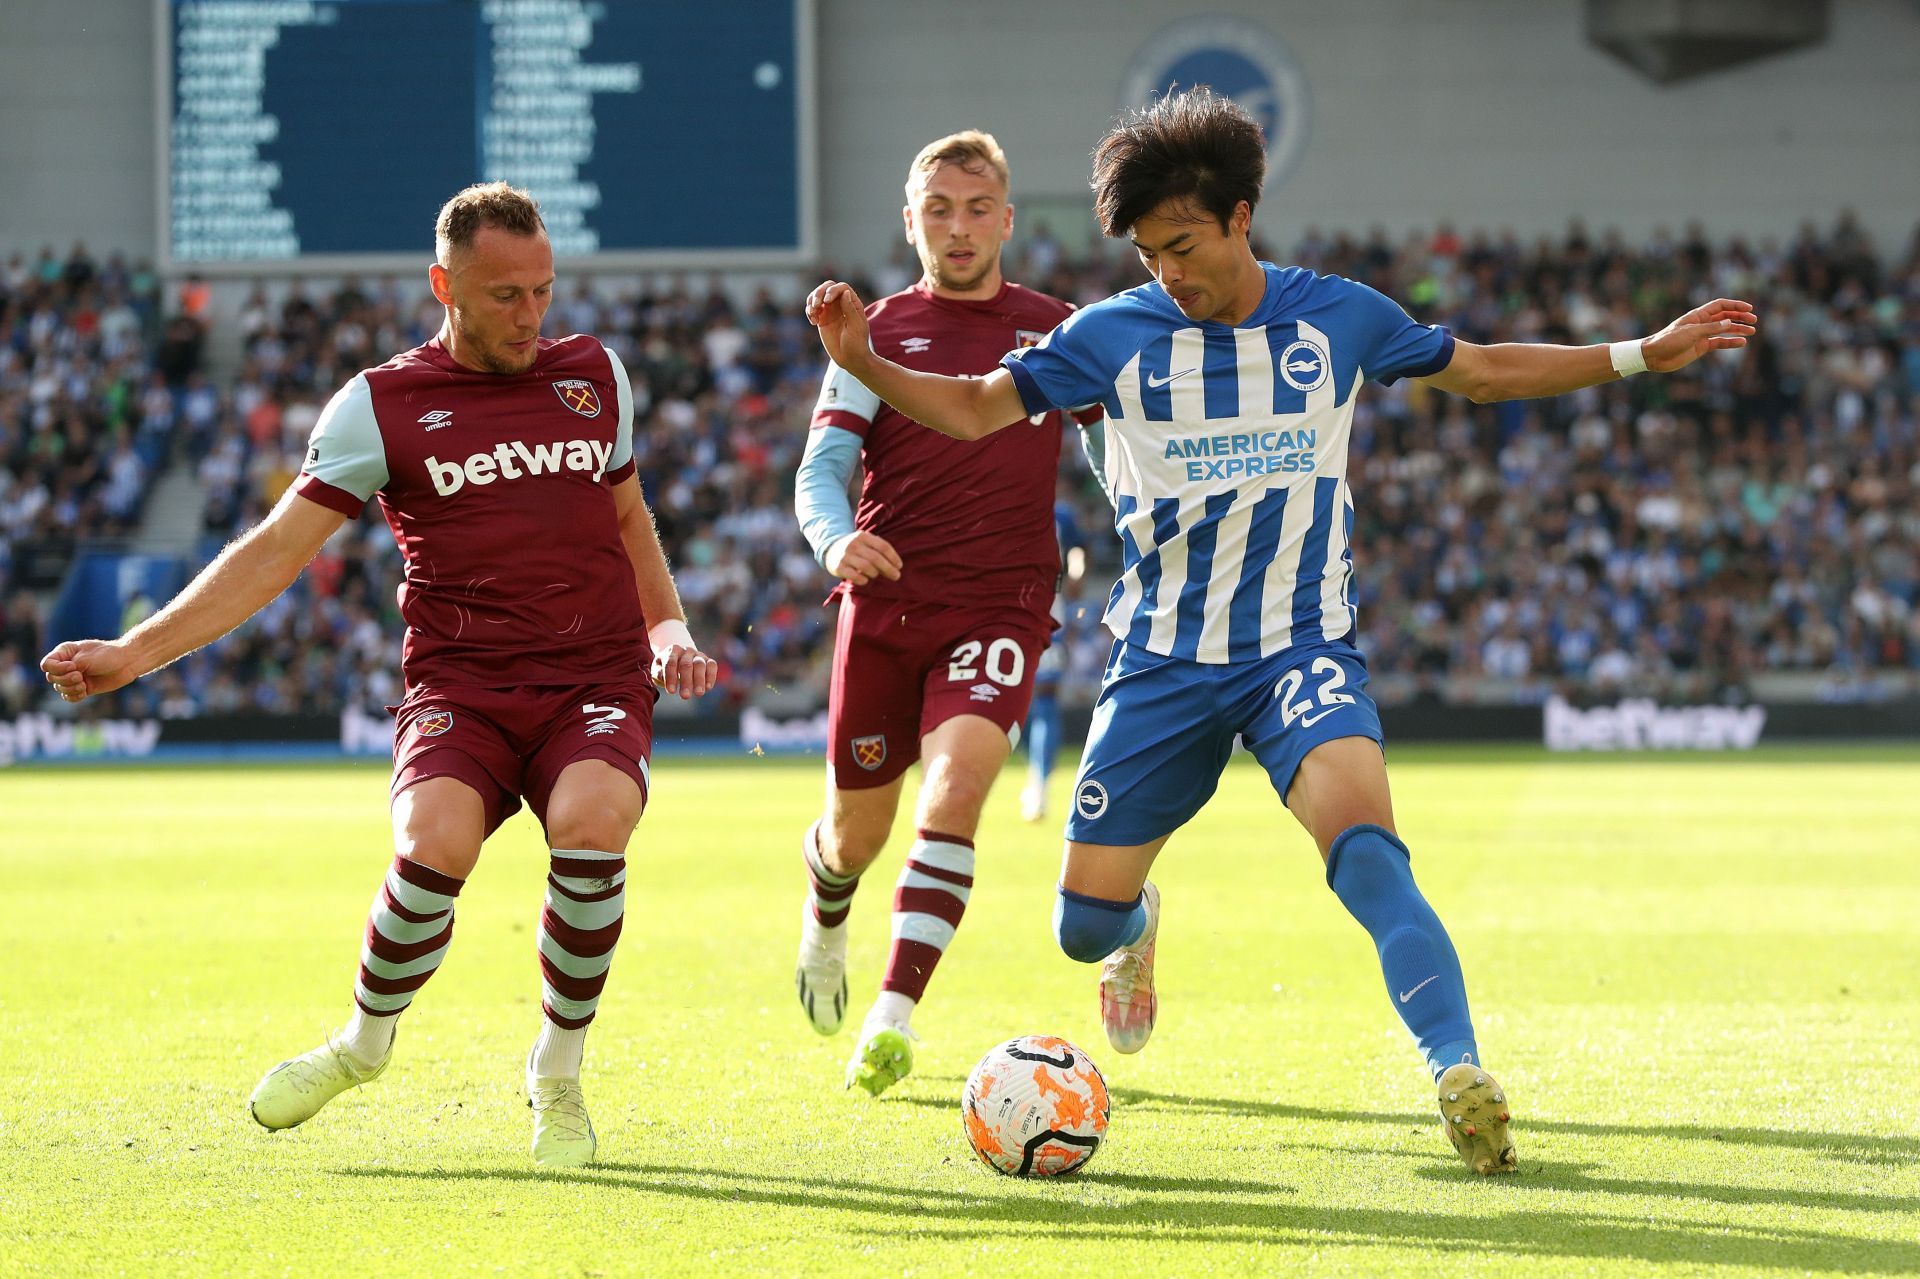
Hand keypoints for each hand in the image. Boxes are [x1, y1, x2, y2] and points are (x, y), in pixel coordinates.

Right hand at [40, 639, 140, 702]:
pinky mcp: (83, 687)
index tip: (72, 666)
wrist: (127, 663)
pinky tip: (84, 692)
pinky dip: (74, 696)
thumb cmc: (108, 655)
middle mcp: (66, 665)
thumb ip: (70, 668)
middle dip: (64, 679)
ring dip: (70, 689)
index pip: (47, 664)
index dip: (56, 668)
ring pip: (60, 688)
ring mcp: (74, 677)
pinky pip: (69, 697)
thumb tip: (58, 681)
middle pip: (51, 678)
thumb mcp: (86, 659)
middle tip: (80, 677)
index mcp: (64, 652)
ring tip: (83, 685)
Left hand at [647, 619, 718, 700]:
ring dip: (699, 680)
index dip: (670, 678)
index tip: (671, 692)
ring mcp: (698, 655)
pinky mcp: (708, 660)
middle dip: (686, 681)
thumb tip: (661, 677)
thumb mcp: (658, 666)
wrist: (681, 655)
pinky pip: (712, 665)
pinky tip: (708, 687)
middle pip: (686, 665)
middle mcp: (686, 651)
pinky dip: (711, 676)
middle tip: (685, 696)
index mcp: (672, 651)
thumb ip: (657, 672)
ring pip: (700, 665)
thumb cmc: (667, 665)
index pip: (670, 663)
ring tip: (698, 694)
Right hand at [805, 280, 871, 372]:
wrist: (850, 358)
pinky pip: (812, 309)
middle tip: (816, 305)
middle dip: (819, 292)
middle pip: (827, 287)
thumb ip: (849, 309)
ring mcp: (830, 311)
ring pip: (817, 296)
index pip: (842, 288)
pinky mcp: (822, 319)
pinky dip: (809, 311)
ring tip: (813, 313)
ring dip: (811, 301)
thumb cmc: (857, 343)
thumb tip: (845, 292)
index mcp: (853, 303)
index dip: (832, 290)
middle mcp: (841, 304)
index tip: (827, 301)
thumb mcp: (856, 326)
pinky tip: (813, 322)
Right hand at [824, 530, 902, 586]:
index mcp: (863, 536)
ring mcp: (845, 555)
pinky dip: (863, 580)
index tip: (900, 566)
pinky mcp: (838, 567)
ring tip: (876, 575)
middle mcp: (853, 544)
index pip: (883, 546)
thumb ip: (878, 548)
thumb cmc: (855, 548)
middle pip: (876, 558)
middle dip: (888, 569)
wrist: (830, 550)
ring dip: (875, 573)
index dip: (893, 557)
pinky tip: (865, 580)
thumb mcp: (865, 541)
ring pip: (866, 567)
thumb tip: (896, 564)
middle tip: (896, 576)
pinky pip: (854, 576)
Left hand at [1640, 297, 1757, 372]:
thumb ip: (1711, 328)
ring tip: (1752, 331)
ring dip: (1738, 329)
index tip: (1749, 308)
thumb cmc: (1669, 340)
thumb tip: (1730, 322)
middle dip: (1740, 317)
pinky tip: (1741, 343)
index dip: (1735, 305)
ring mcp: (1702, 335)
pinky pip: (1719, 343)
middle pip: (1725, 317)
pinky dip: (1730, 342)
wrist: (1654, 356)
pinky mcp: (1701, 347)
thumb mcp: (1691, 333)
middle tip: (1754, 320)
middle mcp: (1701, 323)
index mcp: (1698, 315)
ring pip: (1724, 330)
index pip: (1720, 306)